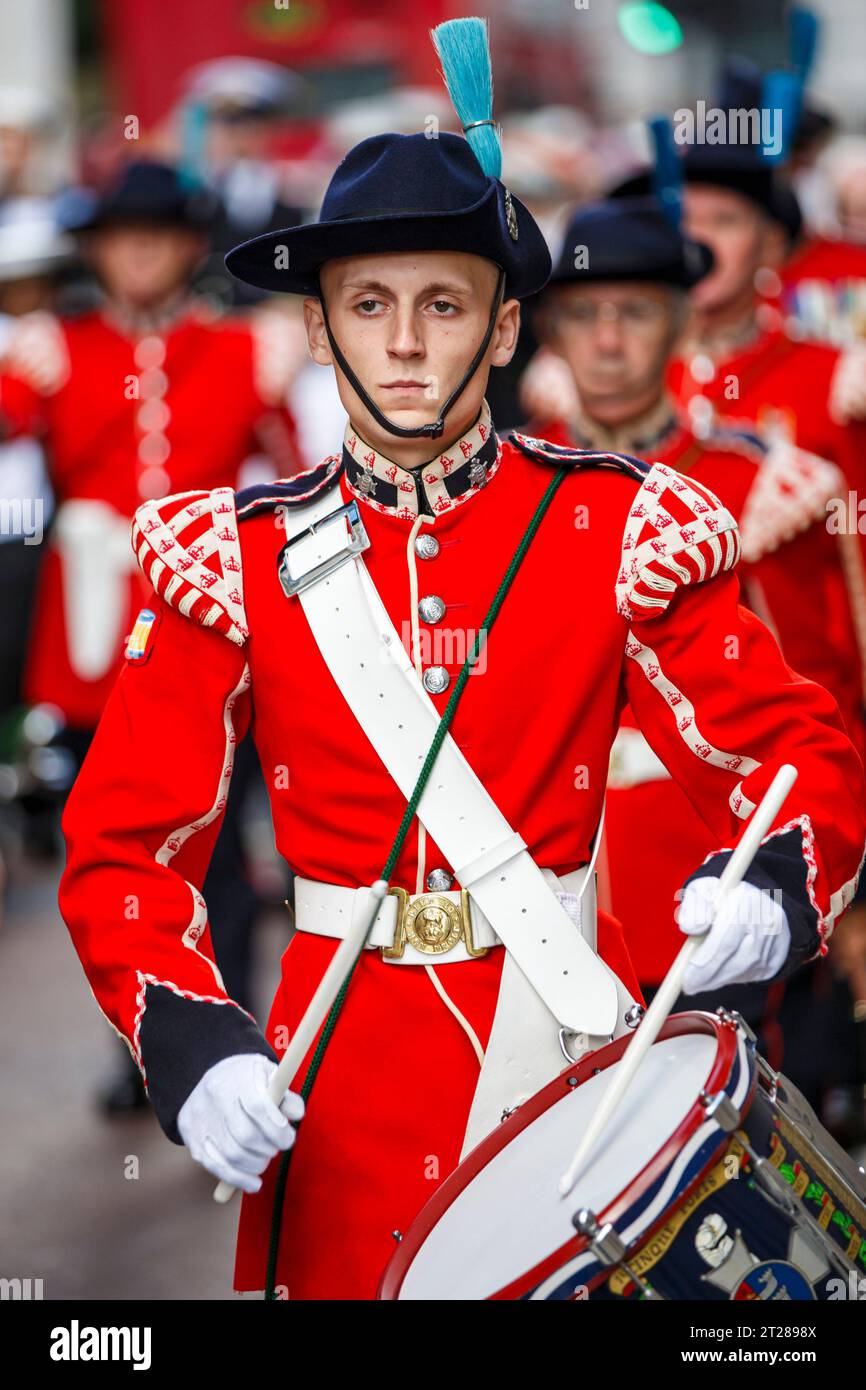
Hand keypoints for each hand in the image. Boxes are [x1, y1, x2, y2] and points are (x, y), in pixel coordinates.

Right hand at [177, 1053, 303, 1193]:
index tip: (288, 1139)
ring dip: (256, 1165)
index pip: (257, 1107)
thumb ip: (286, 1096)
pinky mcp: (192, 1139)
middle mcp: (213, 1097)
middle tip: (277, 1148)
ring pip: (232, 1155)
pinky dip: (238, 1180)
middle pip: (245, 1135)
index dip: (277, 1129)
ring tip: (265, 1158)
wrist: (210, 1078)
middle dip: (268, 1148)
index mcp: (236, 1078)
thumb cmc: (249, 1079)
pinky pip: (216, 1167)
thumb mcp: (269, 1075)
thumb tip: (297, 1115)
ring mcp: (200, 1119)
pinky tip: (254, 1183)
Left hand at [677, 876, 789, 994]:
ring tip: (697, 982)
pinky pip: (751, 975)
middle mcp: (765, 922)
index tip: (687, 974)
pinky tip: (716, 974)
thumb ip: (694, 906)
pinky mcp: (776, 958)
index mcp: (746, 901)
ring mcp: (775, 942)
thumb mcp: (704, 890)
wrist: (758, 901)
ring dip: (717, 980)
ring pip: (744, 970)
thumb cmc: (724, 897)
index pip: (726, 939)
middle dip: (709, 976)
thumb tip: (691, 928)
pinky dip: (730, 978)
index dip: (706, 960)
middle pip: (737, 959)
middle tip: (688, 985)